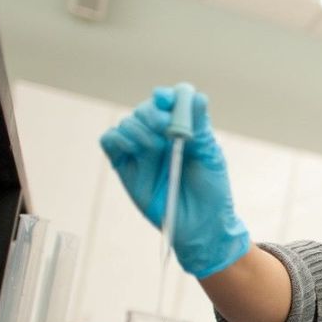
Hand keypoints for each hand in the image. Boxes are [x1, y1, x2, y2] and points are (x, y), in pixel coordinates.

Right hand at [99, 84, 250, 277]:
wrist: (199, 226)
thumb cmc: (211, 191)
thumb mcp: (210, 156)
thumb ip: (200, 126)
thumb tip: (195, 95)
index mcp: (185, 128)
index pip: (171, 100)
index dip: (169, 96)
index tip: (166, 100)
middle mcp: (160, 135)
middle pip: (146, 108)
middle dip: (153, 113)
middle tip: (166, 129)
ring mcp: (140, 149)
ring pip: (127, 122)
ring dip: (140, 129)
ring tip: (156, 148)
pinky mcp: (124, 164)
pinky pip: (110, 140)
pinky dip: (118, 138)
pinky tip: (134, 149)